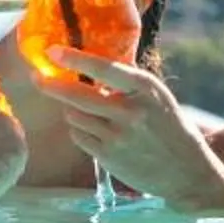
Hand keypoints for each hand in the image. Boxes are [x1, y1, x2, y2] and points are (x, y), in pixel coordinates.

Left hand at [43, 52, 223, 214]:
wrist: (185, 171)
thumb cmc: (170, 126)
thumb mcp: (156, 96)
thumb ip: (127, 83)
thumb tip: (91, 65)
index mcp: (145, 89)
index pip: (104, 69)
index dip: (76, 59)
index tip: (53, 51)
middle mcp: (130, 112)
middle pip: (78, 96)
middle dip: (52, 86)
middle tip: (38, 78)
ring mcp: (118, 137)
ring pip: (74, 116)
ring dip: (72, 110)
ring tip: (84, 109)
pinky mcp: (108, 157)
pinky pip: (79, 136)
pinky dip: (79, 129)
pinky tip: (94, 129)